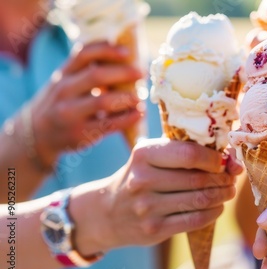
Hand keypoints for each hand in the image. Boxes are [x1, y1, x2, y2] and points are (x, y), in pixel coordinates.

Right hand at [29, 42, 142, 165]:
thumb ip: (86, 71)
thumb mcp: (65, 83)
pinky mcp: (80, 133)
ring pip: (102, 101)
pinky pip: (109, 124)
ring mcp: (70, 113)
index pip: (83, 54)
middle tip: (141, 73)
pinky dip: (127, 118)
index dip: (107, 50)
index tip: (127, 52)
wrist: (38, 135)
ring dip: (126, 98)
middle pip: (96, 76)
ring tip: (140, 97)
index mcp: (63, 74)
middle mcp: (64, 91)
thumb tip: (126, 59)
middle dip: (123, 73)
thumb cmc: (62, 103)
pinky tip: (139, 114)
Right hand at [71, 138, 242, 254]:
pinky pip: (195, 220)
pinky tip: (217, 207)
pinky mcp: (154, 229)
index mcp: (144, 154)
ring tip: (228, 191)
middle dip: (223, 179)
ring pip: (200, 200)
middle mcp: (143, 180)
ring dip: (222, 195)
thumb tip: (232, 161)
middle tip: (231, 178)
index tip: (224, 161)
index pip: (190, 154)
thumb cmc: (141, 176)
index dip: (215, 158)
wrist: (108, 212)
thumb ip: (188, 152)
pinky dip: (213, 212)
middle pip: (199, 179)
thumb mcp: (153, 156)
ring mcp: (147, 207)